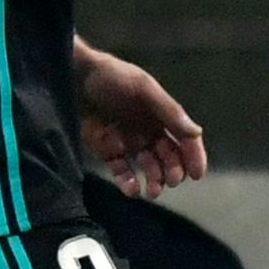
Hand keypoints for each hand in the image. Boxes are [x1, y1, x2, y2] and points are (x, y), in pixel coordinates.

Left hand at [75, 38, 207, 195]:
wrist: (72, 77)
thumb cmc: (110, 77)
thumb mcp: (142, 87)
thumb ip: (168, 110)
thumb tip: (196, 133)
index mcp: (161, 114)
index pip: (184, 139)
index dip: (193, 156)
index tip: (196, 175)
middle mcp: (148, 130)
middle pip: (168, 157)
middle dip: (173, 171)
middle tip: (172, 181)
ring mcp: (128, 142)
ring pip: (148, 167)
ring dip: (154, 180)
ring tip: (153, 191)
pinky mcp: (107, 151)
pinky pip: (122, 172)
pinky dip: (129, 183)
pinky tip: (133, 190)